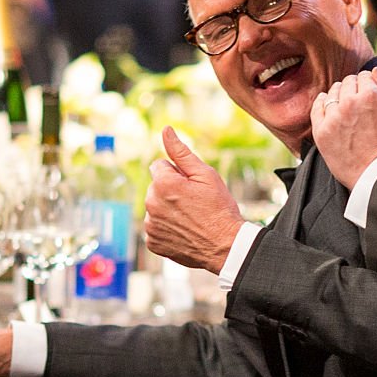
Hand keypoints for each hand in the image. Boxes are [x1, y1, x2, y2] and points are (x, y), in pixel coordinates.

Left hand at [143, 127, 245, 272]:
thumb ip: (181, 152)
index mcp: (163, 183)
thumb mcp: (205, 175)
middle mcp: (151, 204)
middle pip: (156, 186)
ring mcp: (151, 225)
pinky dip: (167, 227)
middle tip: (194, 203)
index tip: (192, 186)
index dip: (178, 173)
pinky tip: (185, 230)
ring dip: (168, 208)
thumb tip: (166, 130)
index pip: (160, 166)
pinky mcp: (153, 242)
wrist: (226, 246)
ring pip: (156, 207)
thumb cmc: (219, 208)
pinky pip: (156, 227)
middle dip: (171, 190)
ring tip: (191, 218)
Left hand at [311, 66, 376, 189]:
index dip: (369, 84)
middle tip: (360, 103)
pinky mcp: (322, 132)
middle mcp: (350, 102)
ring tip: (347, 108)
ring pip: (332, 93)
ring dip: (339, 96)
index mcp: (372, 94)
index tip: (371, 95)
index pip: (364, 76)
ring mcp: (334, 117)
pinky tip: (329, 107)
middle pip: (347, 82)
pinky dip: (322, 103)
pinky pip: (317, 107)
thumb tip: (375, 70)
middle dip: (354, 89)